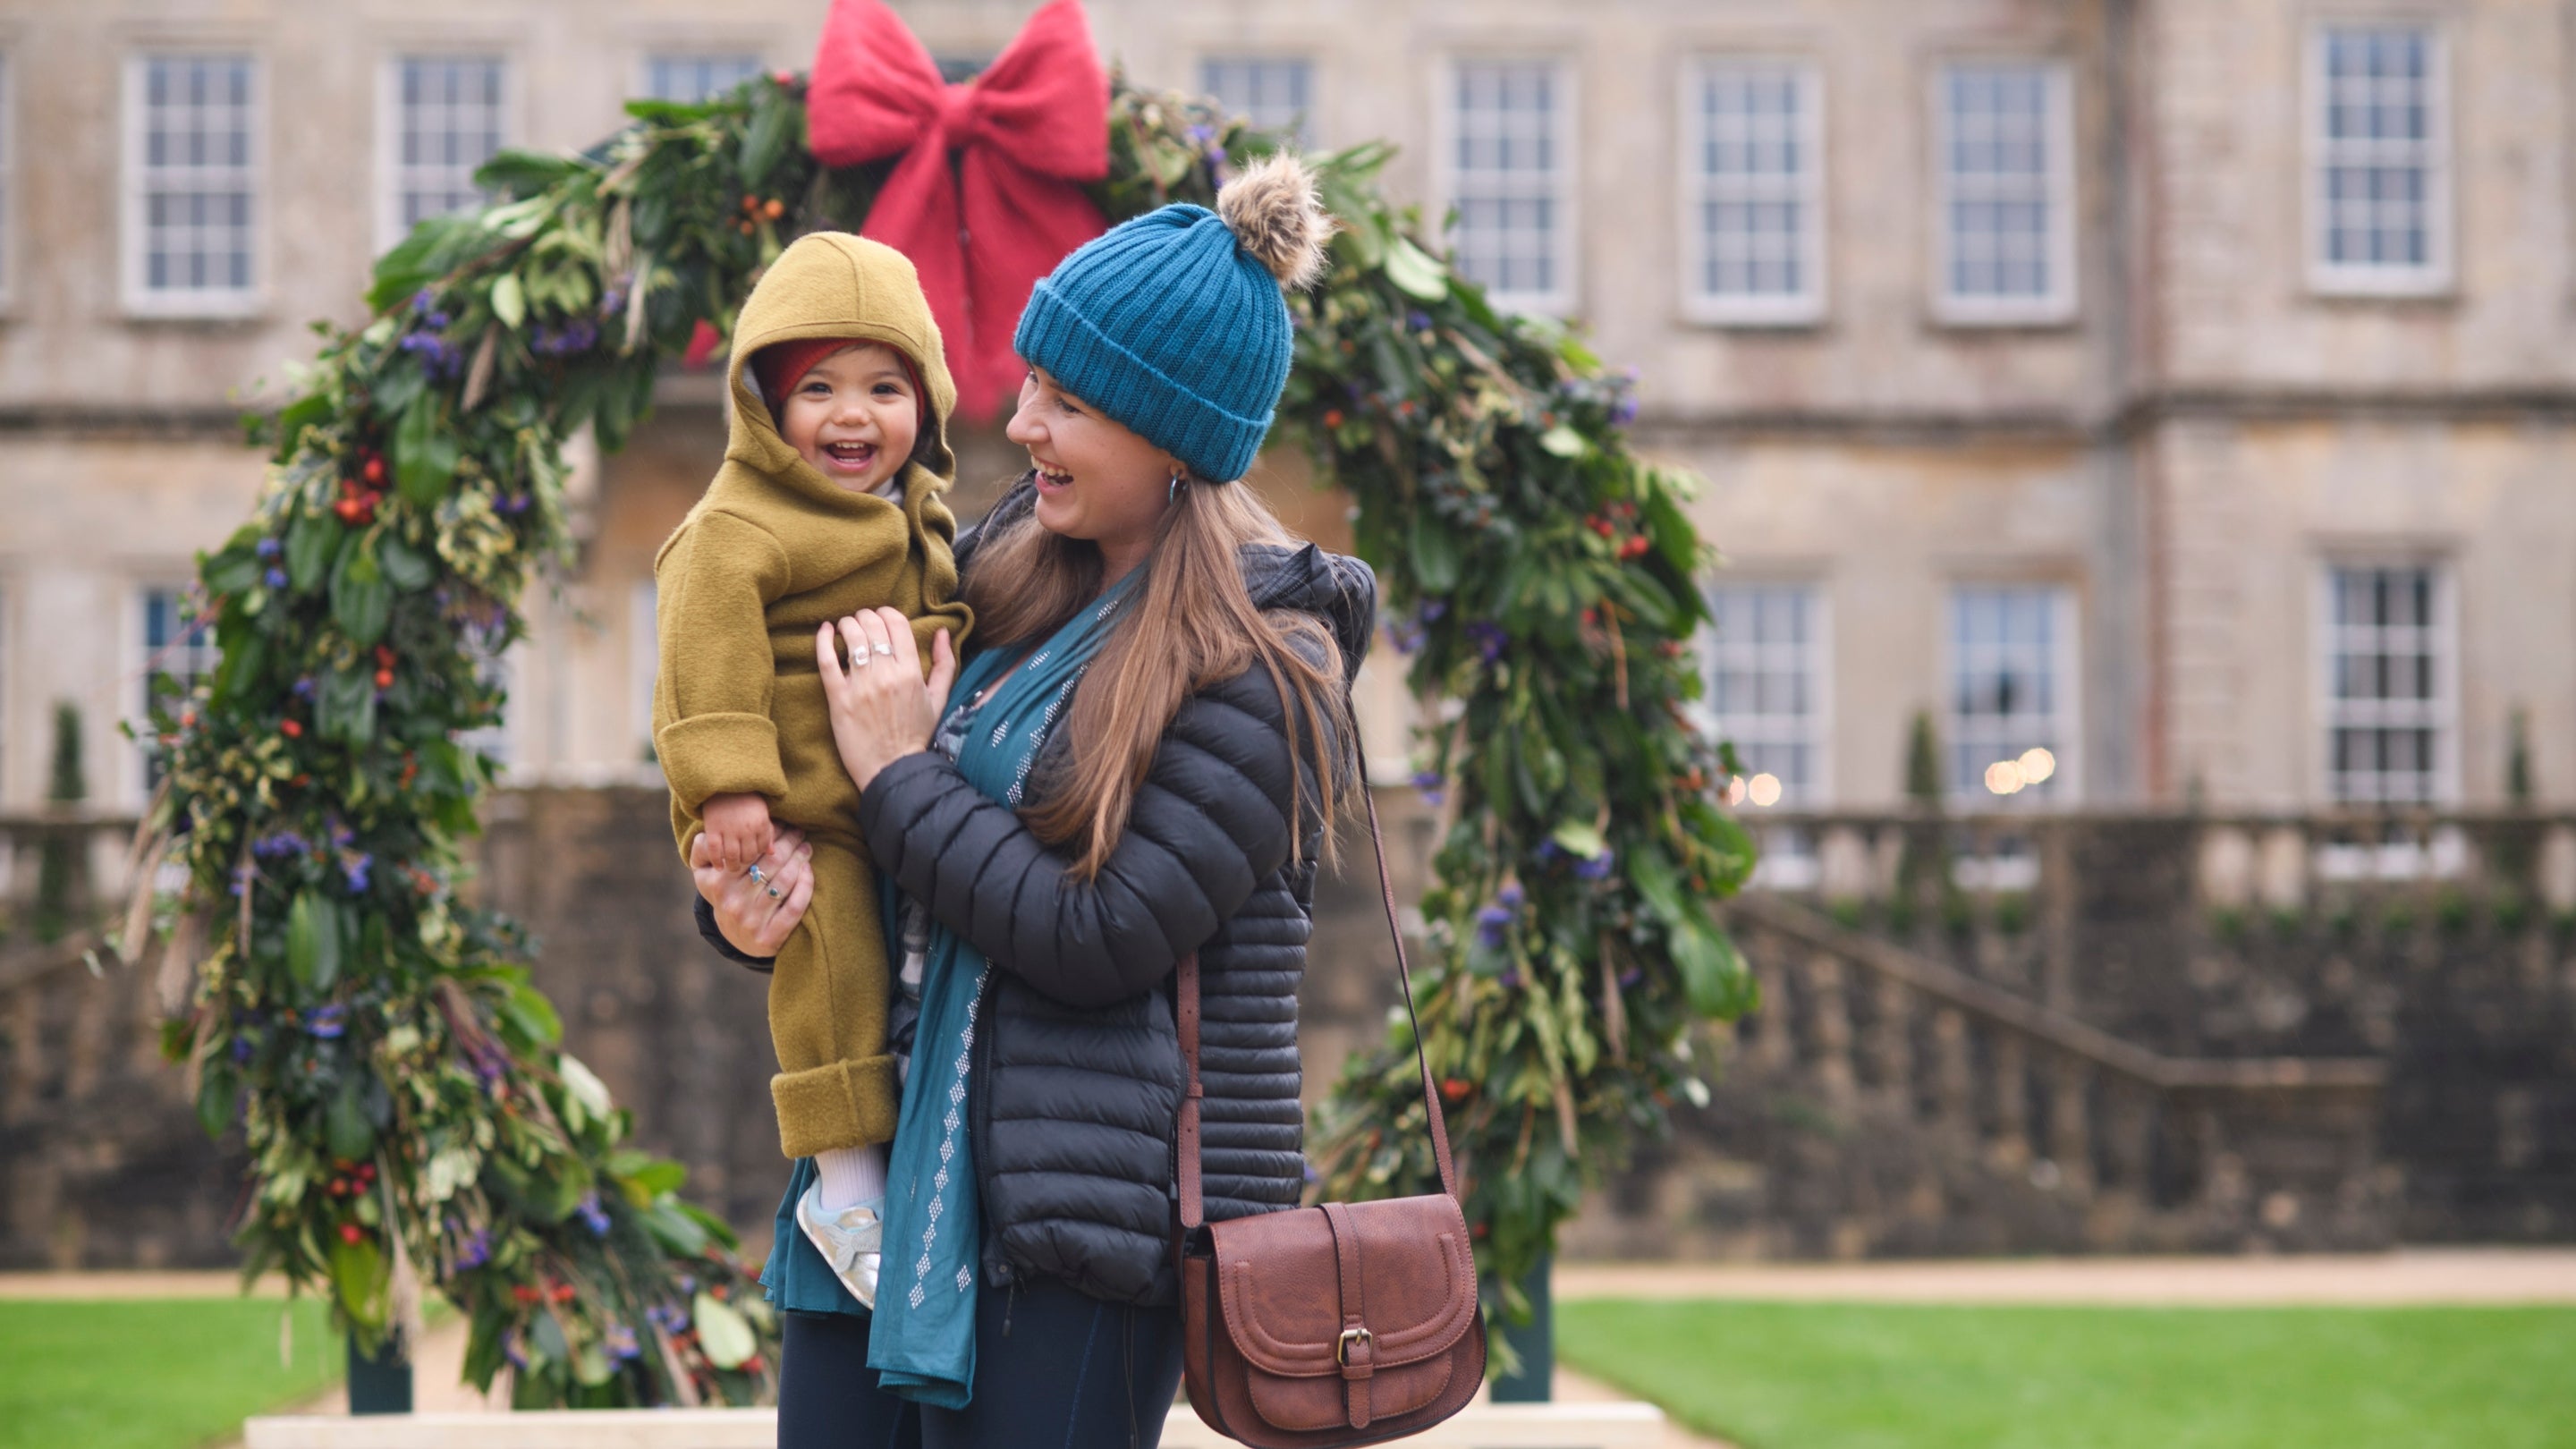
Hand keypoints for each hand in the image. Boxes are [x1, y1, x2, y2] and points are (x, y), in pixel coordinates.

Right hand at [693, 827, 813, 957]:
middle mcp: (733, 902)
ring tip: (806, 847)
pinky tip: (807, 871)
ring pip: (784, 882)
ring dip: (800, 859)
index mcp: (718, 883)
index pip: (750, 850)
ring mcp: (751, 921)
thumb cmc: (725, 893)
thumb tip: (710, 833)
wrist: (736, 938)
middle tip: (799, 831)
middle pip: (771, 863)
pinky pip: (794, 906)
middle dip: (789, 842)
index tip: (783, 824)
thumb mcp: (705, 873)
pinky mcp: (769, 937)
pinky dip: (805, 885)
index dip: (770, 834)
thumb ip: (703, 849)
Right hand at [700, 792, 774, 873]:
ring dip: (732, 866)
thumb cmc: (745, 799)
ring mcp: (729, 829)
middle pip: (747, 856)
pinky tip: (718, 866)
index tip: (753, 859)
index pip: (761, 849)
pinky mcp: (713, 828)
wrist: (723, 783)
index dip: (757, 856)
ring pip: (732, 856)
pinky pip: (714, 850)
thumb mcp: (761, 813)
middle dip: (745, 863)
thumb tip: (772, 853)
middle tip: (741, 866)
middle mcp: (746, 828)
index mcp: (761, 823)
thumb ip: (767, 832)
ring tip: (731, 868)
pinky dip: (716, 861)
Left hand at [817, 609, 955, 793]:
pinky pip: (826, 661)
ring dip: (847, 624)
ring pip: (851, 638)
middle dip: (865, 615)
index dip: (887, 612)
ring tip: (846, 627)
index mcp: (911, 673)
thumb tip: (941, 632)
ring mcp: (861, 687)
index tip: (882, 615)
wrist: (893, 768)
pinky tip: (825, 630)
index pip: (897, 624)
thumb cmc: (916, 734)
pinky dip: (823, 641)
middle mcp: (886, 676)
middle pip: (872, 626)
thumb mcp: (938, 698)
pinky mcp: (839, 699)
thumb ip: (944, 663)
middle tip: (861, 620)